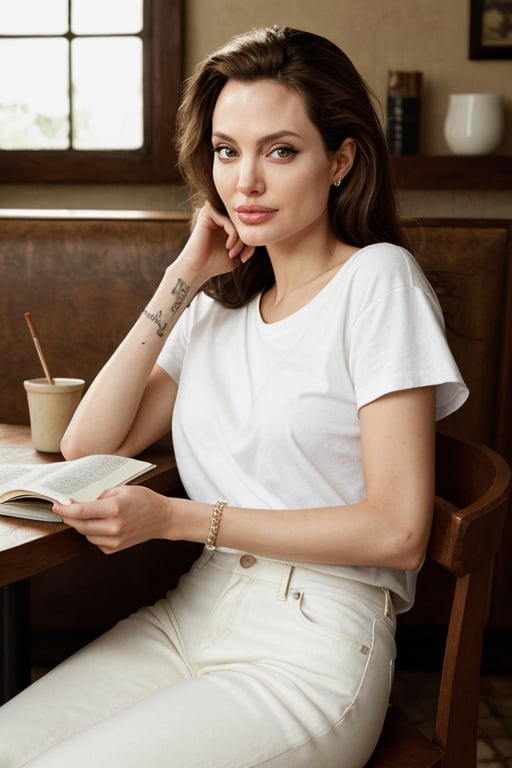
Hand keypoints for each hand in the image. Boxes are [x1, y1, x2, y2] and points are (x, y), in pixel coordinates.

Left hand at [54, 485, 170, 554]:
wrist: (162, 518)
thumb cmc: (144, 500)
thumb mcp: (122, 489)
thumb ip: (100, 496)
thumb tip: (81, 502)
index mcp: (114, 509)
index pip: (81, 511)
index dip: (65, 509)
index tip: (56, 505)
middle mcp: (113, 527)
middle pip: (79, 525)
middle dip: (69, 517)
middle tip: (65, 509)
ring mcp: (114, 540)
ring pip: (85, 534)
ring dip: (82, 525)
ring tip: (91, 515)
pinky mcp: (114, 548)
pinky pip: (94, 541)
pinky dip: (93, 533)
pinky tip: (101, 525)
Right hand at [177, 202, 254, 280]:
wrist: (197, 269)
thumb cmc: (216, 264)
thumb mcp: (238, 254)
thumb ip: (248, 244)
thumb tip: (260, 233)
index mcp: (224, 224)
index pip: (245, 227)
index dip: (250, 242)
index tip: (245, 257)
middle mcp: (218, 216)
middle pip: (243, 223)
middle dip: (246, 241)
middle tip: (243, 256)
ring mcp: (212, 213)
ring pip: (236, 222)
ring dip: (240, 239)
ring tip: (234, 253)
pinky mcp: (207, 214)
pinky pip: (228, 221)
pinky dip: (233, 235)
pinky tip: (229, 247)